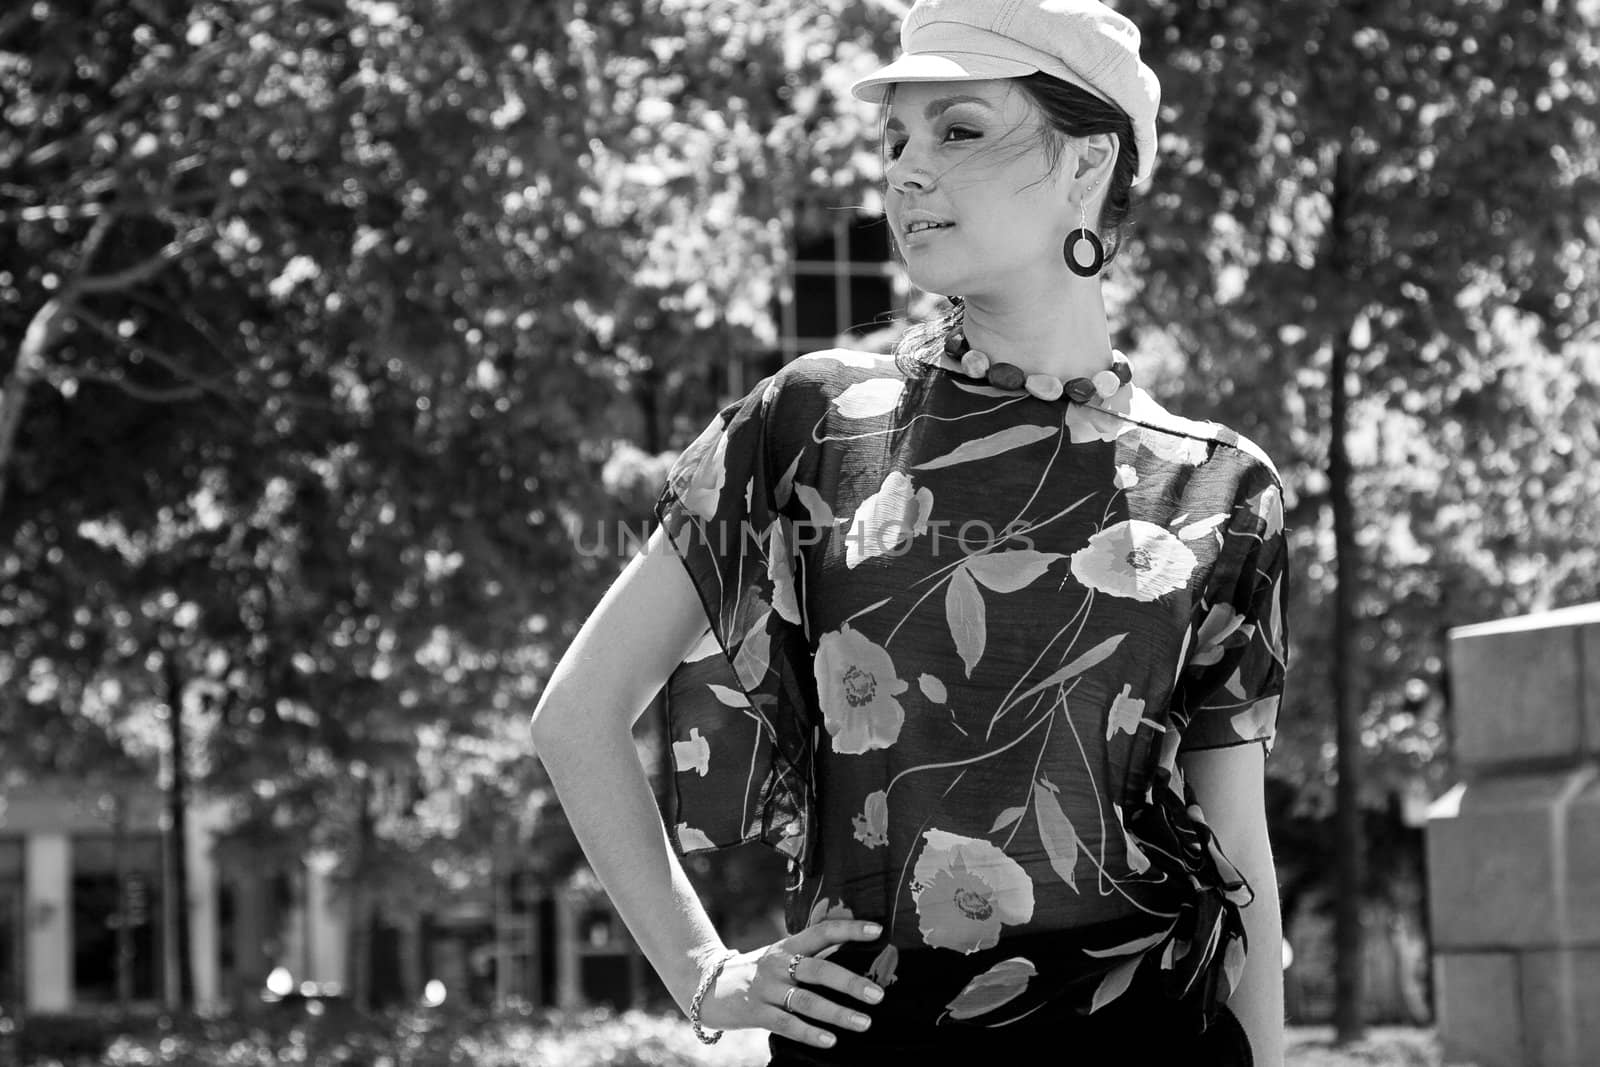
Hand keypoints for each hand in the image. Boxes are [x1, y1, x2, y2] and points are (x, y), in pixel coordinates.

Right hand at [697, 919, 886, 1048]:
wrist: (706, 985)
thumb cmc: (755, 971)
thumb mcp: (779, 956)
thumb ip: (809, 953)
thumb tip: (851, 945)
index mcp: (787, 946)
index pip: (822, 931)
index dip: (849, 929)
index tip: (877, 931)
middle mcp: (778, 964)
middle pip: (818, 970)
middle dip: (850, 982)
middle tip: (878, 995)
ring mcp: (766, 989)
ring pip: (806, 1001)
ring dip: (837, 1012)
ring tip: (864, 1023)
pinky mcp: (755, 1012)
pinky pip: (786, 1024)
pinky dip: (809, 1033)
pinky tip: (830, 1041)